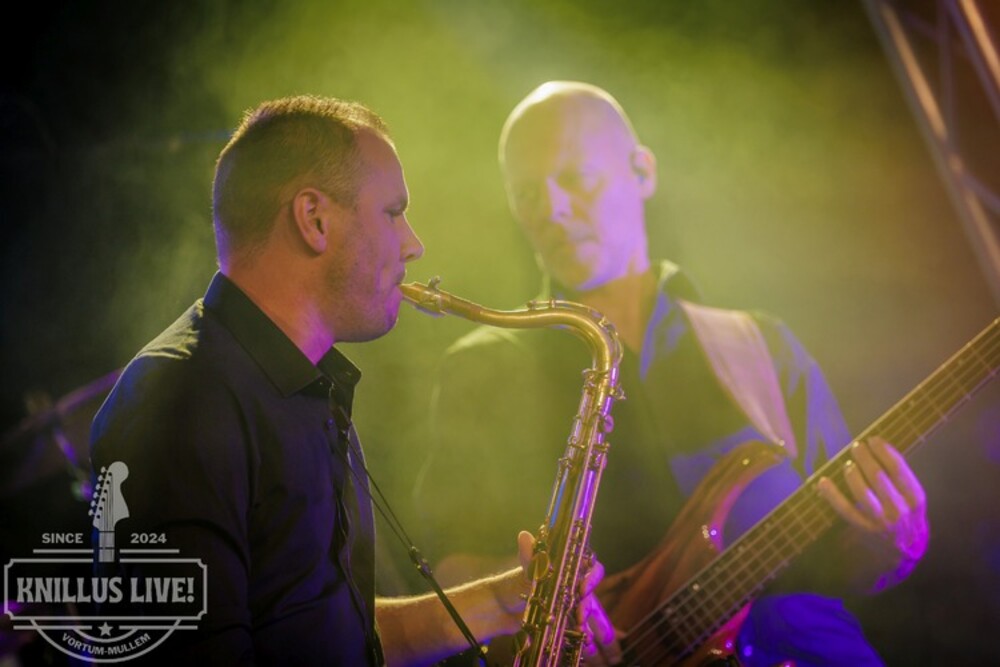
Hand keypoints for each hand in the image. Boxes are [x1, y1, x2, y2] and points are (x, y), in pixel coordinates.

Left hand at [515, 531, 617, 662]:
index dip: (591, 579)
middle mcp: (577, 592)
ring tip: (603, 657)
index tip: (581, 590)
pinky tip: (597, 659)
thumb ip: (529, 557)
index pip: (592, 571)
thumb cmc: (515, 583)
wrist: (500, 607)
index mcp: (572, 574)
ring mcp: (573, 612)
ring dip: (600, 642)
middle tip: (593, 630)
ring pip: (594, 627)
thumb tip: (524, 535)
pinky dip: (591, 649)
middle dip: (604, 625)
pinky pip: (583, 639)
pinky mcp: (566, 628)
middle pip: (598, 607)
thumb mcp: (523, 570)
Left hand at [817, 437, 928, 577]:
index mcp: (915, 498)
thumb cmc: (907, 519)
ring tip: (848, 464)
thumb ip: (900, 480)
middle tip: (856, 446)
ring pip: (863, 493)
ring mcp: (882, 522)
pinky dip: (832, 494)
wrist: (905, 554)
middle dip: (865, 458)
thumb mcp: (913, 501)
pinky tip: (823, 482)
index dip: (884, 452)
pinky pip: (845, 510)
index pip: (899, 469)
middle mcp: (900, 510)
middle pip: (879, 477)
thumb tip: (877, 449)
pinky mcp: (864, 530)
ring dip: (852, 474)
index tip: (873, 439)